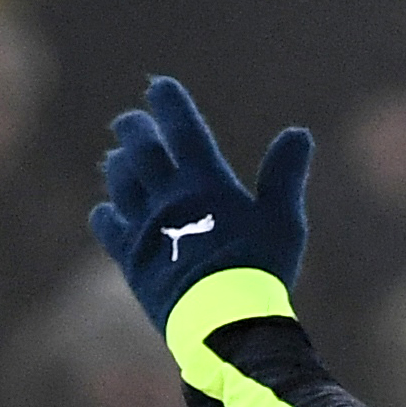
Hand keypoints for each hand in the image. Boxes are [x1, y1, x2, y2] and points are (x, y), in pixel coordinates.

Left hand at [89, 77, 313, 330]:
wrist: (222, 320)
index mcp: (205, 184)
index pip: (183, 131)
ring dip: (119, 166)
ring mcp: (145, 228)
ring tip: (118, 157)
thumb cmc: (260, 269)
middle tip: (131, 120)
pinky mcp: (132, 259)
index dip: (170, 105)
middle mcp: (168, 198)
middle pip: (142, 151)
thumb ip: (285, 175)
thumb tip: (299, 133)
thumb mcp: (284, 220)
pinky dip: (106, 213)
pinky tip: (107, 210)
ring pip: (121, 184)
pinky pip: (109, 228)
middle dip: (135, 130)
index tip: (159, 86)